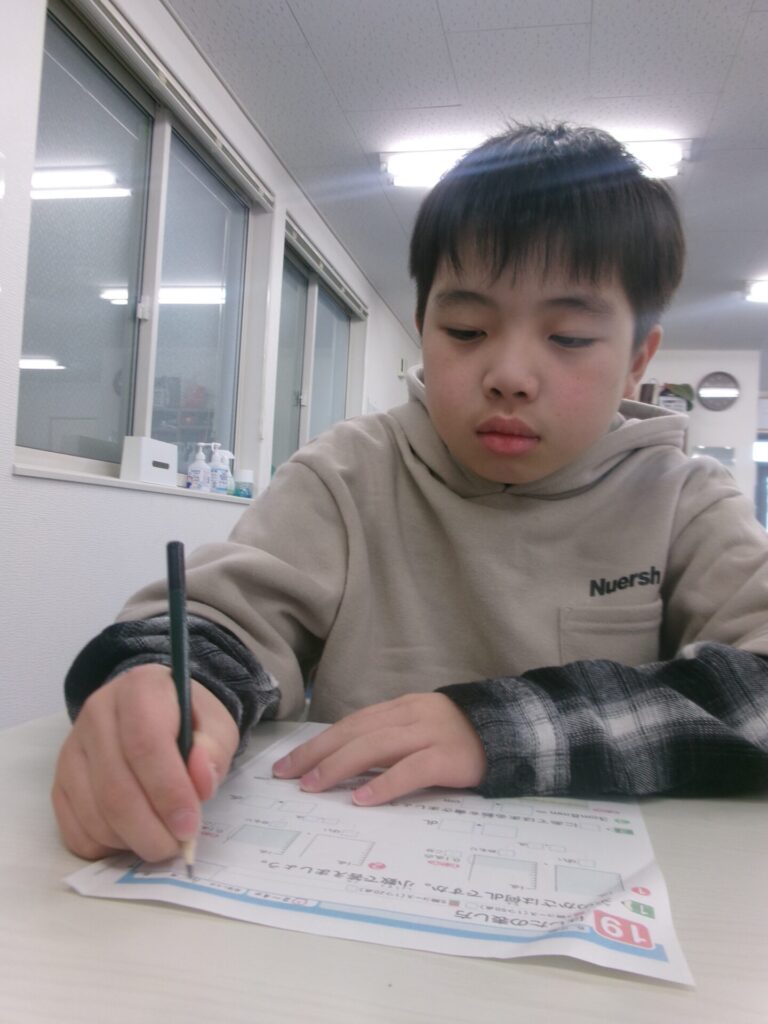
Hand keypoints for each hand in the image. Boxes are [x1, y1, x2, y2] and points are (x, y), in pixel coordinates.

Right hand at [51, 664, 238, 861]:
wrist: (155, 710)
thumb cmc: (190, 720)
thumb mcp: (216, 724)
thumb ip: (214, 751)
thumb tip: (200, 783)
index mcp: (139, 690)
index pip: (145, 745)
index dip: (168, 792)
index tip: (189, 826)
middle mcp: (96, 714)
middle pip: (114, 787)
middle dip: (149, 829)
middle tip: (176, 847)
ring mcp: (72, 749)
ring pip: (93, 813)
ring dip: (130, 841)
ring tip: (160, 839)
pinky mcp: (60, 780)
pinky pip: (74, 829)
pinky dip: (106, 847)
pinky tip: (132, 837)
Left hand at [272, 693, 486, 804]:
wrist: (513, 732)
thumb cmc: (461, 737)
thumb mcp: (421, 728)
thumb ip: (390, 739)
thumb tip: (346, 763)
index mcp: (401, 707)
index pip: (350, 723)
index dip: (318, 742)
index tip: (289, 763)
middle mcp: (410, 715)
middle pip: (355, 731)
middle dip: (317, 753)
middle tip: (287, 775)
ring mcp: (430, 734)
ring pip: (376, 745)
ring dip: (340, 766)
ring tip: (314, 785)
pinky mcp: (448, 757)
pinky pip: (411, 769)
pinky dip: (384, 784)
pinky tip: (362, 799)